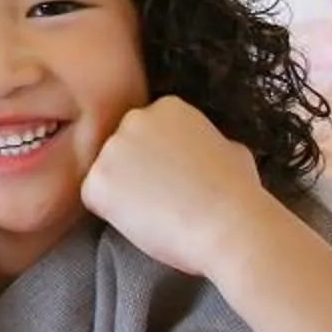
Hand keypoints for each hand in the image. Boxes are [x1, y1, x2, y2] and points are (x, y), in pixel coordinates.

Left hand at [77, 97, 283, 280]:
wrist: (228, 224)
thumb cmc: (238, 193)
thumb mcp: (231, 149)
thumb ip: (207, 142)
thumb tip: (210, 150)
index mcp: (167, 107)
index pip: (146, 133)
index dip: (156, 161)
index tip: (173, 180)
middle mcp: (135, 119)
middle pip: (122, 149)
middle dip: (134, 172)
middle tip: (160, 199)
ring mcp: (112, 148)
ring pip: (106, 173)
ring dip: (121, 192)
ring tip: (154, 212)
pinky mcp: (97, 179)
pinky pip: (94, 197)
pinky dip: (110, 213)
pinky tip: (140, 220)